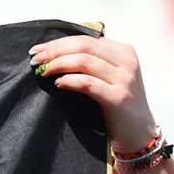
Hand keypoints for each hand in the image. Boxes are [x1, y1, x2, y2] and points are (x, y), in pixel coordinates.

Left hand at [30, 35, 157, 151]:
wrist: (138, 134)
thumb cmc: (118, 106)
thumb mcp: (110, 77)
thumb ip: (92, 63)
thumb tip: (57, 56)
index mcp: (122, 51)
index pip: (86, 39)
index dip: (58, 43)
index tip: (38, 50)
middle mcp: (125, 61)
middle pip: (83, 46)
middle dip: (55, 51)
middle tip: (35, 60)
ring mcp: (124, 78)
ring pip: (84, 61)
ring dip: (59, 64)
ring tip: (43, 72)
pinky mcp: (118, 98)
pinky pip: (88, 83)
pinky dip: (70, 81)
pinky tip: (58, 84)